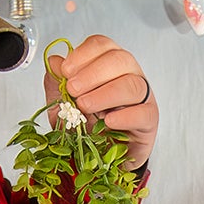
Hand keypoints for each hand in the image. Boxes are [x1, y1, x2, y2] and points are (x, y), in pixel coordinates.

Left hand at [44, 34, 157, 169]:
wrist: (99, 158)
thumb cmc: (86, 126)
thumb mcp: (63, 105)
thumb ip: (57, 83)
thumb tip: (54, 62)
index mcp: (108, 64)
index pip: (101, 45)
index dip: (83, 54)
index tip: (65, 70)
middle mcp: (128, 74)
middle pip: (119, 59)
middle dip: (92, 73)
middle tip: (73, 89)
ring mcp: (142, 96)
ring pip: (132, 84)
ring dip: (105, 94)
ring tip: (85, 107)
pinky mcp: (149, 120)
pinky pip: (143, 113)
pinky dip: (124, 116)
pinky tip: (108, 122)